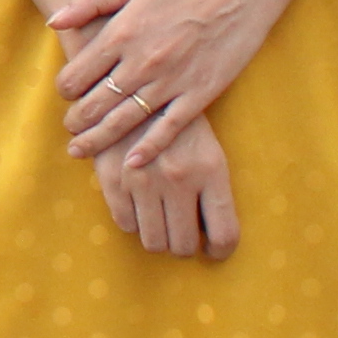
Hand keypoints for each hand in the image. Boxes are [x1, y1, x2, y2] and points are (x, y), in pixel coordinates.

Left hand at [54, 0, 301, 162]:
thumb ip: (90, 0)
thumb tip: (53, 23)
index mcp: (123, 33)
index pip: (77, 74)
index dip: (64, 88)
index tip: (66, 92)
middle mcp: (142, 62)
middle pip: (95, 104)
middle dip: (76, 120)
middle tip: (70, 126)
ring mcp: (171, 82)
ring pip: (123, 122)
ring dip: (97, 139)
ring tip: (79, 150)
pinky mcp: (198, 95)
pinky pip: (167, 129)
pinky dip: (147, 149)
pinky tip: (131, 163)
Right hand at [94, 113, 237, 259]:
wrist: (135, 87)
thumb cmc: (179, 124)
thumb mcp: (209, 150)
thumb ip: (213, 191)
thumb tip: (214, 238)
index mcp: (211, 170)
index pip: (224, 234)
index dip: (220, 251)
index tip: (212, 249)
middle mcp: (179, 178)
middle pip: (184, 246)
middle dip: (185, 246)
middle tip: (183, 234)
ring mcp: (144, 180)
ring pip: (153, 242)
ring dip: (158, 238)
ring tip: (161, 221)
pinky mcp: (114, 179)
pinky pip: (126, 224)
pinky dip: (134, 221)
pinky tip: (139, 205)